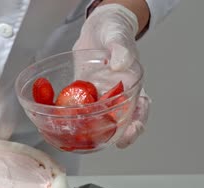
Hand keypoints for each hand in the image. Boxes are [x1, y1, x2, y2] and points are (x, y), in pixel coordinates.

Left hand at [73, 4, 148, 147]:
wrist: (98, 28)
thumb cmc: (114, 31)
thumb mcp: (118, 36)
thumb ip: (122, 49)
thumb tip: (121, 64)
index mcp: (132, 84)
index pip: (141, 109)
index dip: (138, 124)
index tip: (133, 130)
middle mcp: (117, 95)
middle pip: (120, 122)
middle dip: (115, 135)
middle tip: (108, 143)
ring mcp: (99, 96)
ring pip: (97, 120)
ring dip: (90, 131)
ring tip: (80, 139)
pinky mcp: (84, 94)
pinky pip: (78, 109)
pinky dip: (72, 117)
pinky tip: (62, 122)